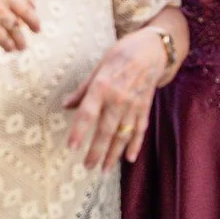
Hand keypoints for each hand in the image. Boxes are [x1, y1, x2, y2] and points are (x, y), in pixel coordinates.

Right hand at [0, 0, 40, 58]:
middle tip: (37, 29)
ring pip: (14, 25)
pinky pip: (3, 37)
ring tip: (22, 46)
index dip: (26, 0)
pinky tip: (9, 49)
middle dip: (32, 20)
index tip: (31, 7)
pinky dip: (7, 44)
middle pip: (23, 8)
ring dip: (19, 38)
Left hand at [62, 29, 167, 168]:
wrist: (152, 50)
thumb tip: (66, 105)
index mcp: (102, 86)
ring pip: (122, 134)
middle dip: (96, 151)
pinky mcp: (144, 108)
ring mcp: (133, 105)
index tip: (71, 147)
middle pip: (105, 130)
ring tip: (104, 168)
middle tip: (87, 166)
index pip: (87, 113)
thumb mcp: (99, 67)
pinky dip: (135, 145)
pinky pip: (139, 130)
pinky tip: (129, 158)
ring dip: (113, 154)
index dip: (79, 131)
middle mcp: (118, 99)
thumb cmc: (121, 54)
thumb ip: (83, 89)